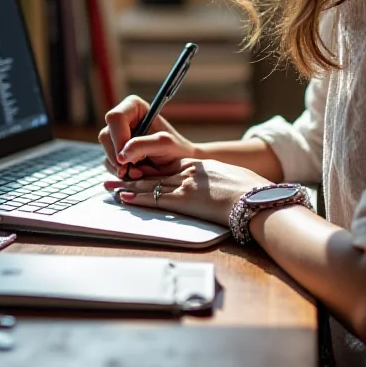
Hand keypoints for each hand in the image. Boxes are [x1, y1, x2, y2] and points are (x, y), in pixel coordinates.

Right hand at [98, 95, 196, 179]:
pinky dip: (120, 173)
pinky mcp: (116, 151)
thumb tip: (121, 155)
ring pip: (105, 150)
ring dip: (121, 167)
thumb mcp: (165, 143)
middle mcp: (123, 119)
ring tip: (140, 172)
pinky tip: (136, 173)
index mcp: (134, 106)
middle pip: (106, 135)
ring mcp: (117, 136)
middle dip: (118, 156)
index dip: (118, 138)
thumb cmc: (176, 148)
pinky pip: (108, 163)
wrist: (179, 165)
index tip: (126, 157)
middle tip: (134, 168)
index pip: (115, 118)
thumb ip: (143, 145)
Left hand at [104, 158, 269, 225]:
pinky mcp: (183, 200)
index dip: (152, 170)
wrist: (254, 198)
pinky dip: (137, 199)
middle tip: (115, 176)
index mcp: (200, 166)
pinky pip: (154, 199)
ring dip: (128, 187)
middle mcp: (189, 172)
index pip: (169, 167)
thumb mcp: (233, 179)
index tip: (138, 170)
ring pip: (150, 185)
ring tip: (111, 187)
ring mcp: (185, 185)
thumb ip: (221, 181)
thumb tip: (225, 189)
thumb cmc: (251, 191)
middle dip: (133, 176)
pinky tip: (125, 198)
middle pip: (155, 174)